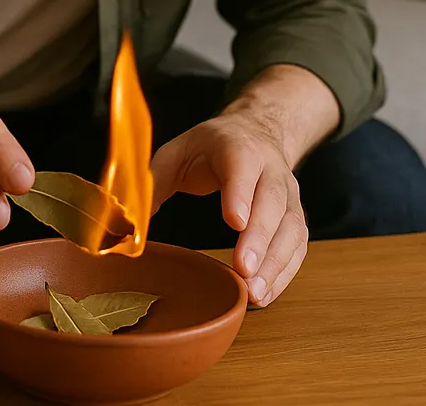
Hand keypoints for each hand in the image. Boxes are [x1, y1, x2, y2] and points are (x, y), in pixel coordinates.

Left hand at [149, 112, 306, 307]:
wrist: (257, 132)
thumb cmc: (211, 147)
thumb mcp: (177, 152)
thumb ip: (153, 183)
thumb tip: (129, 223)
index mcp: (237, 147)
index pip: (242, 166)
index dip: (240, 193)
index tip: (234, 221)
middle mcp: (270, 169)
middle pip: (272, 201)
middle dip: (260, 238)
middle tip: (244, 270)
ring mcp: (288, 194)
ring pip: (291, 227)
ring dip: (275, 263)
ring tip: (255, 294)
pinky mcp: (294, 216)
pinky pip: (297, 246)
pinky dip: (285, 272)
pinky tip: (265, 294)